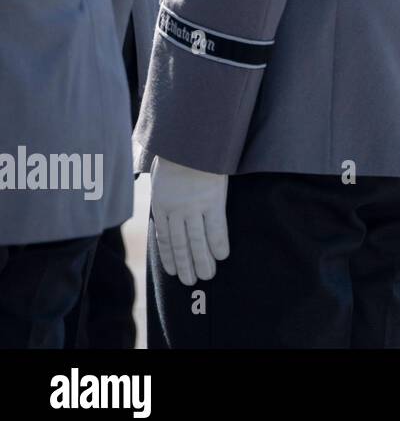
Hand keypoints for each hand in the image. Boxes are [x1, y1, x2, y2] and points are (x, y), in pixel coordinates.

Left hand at [149, 157, 229, 284]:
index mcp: (161, 204)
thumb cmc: (175, 150)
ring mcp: (193, 207)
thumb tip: (156, 186)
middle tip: (191, 282)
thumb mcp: (158, 168)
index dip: (169, 257)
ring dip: (202, 261)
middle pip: (180, 244)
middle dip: (185, 265)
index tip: (172, 271)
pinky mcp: (212, 201)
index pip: (164, 238)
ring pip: (196, 241)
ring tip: (207, 276)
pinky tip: (223, 256)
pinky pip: (216, 228)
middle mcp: (175, 210)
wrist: (189, 139)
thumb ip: (159, 184)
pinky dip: (218, 244)